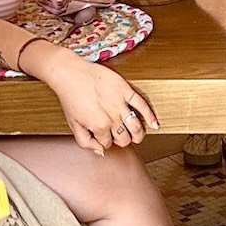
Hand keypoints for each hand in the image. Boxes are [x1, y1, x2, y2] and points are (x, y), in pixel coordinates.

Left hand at [35, 50, 158, 152]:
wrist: (71, 73)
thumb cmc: (70, 96)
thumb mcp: (72, 124)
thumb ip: (85, 142)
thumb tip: (100, 151)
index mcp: (99, 126)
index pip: (108, 144)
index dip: (105, 143)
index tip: (104, 138)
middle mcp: (112, 117)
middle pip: (124, 138)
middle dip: (122, 140)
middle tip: (120, 138)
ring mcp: (120, 104)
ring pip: (136, 127)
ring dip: (138, 135)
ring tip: (138, 136)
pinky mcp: (126, 90)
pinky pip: (142, 105)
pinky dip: (150, 116)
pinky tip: (154, 124)